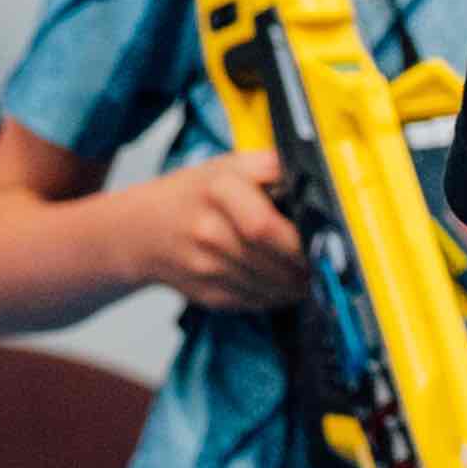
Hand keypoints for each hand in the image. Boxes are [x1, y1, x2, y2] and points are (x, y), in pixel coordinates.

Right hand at [110, 151, 306, 325]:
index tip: (320, 244)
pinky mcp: (205, 294)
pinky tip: (280, 285)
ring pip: (267, 288)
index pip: (264, 227)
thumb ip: (275, 168)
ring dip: (295, 287)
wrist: (143, 228)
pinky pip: (253, 302)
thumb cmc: (197, 193)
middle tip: (323, 266)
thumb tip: (322, 187)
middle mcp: (208, 230)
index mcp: (219, 189)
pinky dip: (274, 297)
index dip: (299, 243)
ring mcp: (204, 267)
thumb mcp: (232, 165)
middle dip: (304, 269)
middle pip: (271, 262)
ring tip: (307, 277)